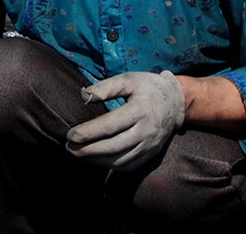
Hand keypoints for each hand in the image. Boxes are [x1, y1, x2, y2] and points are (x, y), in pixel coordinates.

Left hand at [66, 70, 184, 171]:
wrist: (176, 102)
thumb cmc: (147, 87)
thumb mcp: (128, 79)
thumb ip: (105, 87)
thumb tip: (83, 96)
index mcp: (140, 109)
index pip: (110, 126)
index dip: (88, 133)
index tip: (70, 135)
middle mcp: (147, 130)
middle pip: (113, 147)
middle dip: (88, 150)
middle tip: (68, 148)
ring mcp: (150, 145)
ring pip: (120, 160)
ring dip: (96, 160)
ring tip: (77, 154)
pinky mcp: (151, 154)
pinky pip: (128, 165)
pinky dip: (109, 165)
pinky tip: (95, 159)